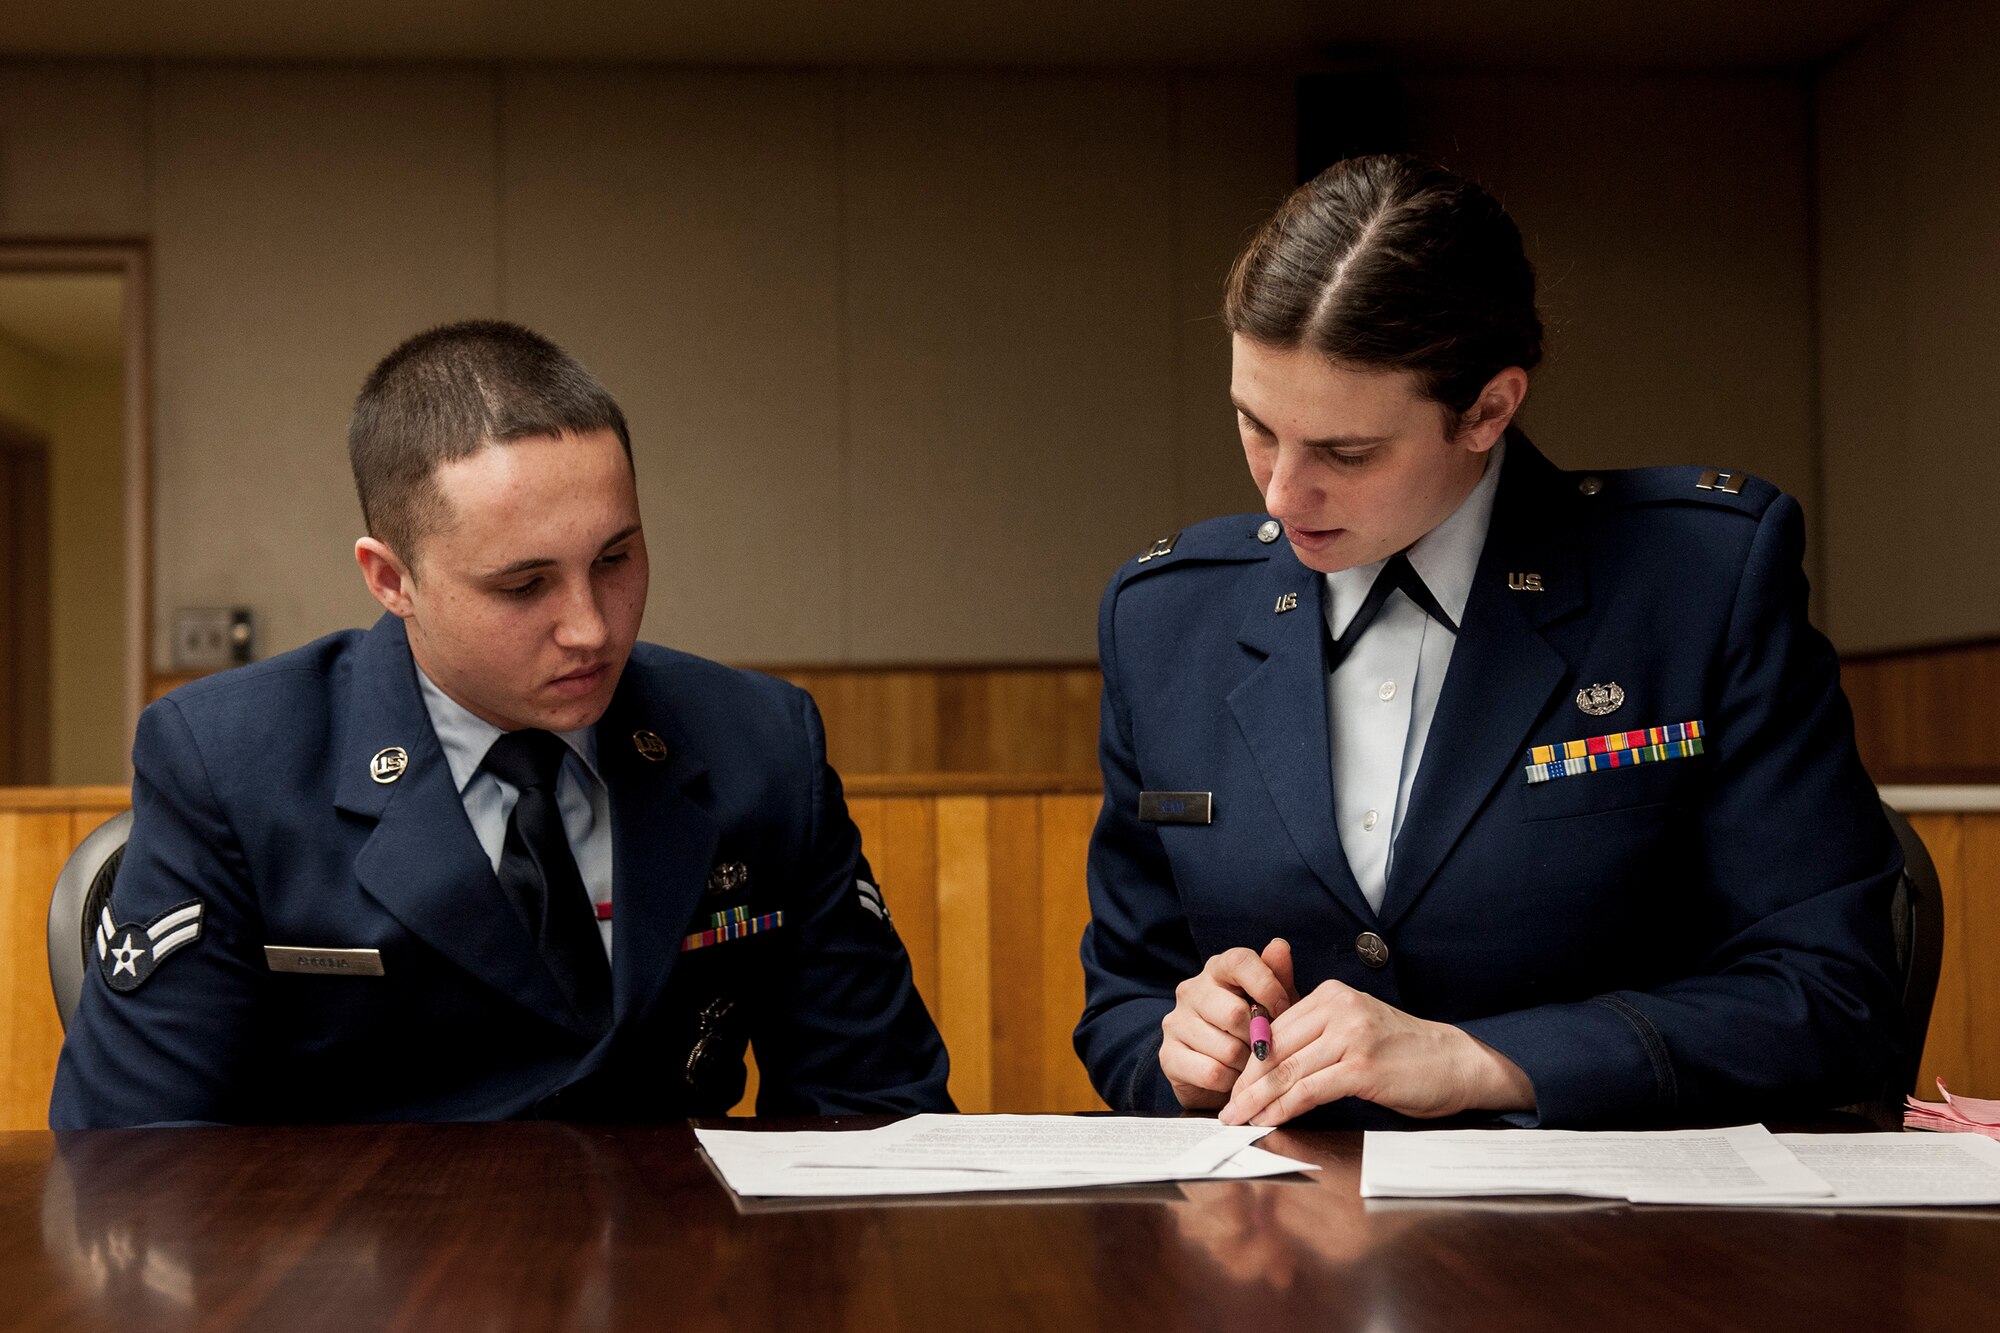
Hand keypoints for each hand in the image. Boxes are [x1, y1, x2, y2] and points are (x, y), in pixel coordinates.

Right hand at [1160, 939, 1299, 1108]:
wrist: (1225, 1077)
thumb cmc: (1255, 1032)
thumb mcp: (1274, 1006)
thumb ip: (1278, 977)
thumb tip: (1279, 945)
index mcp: (1218, 969)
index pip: (1240, 961)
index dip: (1267, 986)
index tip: (1283, 1010)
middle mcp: (1191, 990)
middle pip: (1235, 1013)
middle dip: (1259, 1039)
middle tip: (1265, 1048)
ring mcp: (1175, 1022)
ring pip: (1226, 1049)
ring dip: (1246, 1066)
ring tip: (1248, 1065)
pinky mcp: (1168, 1055)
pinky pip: (1212, 1073)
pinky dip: (1230, 1083)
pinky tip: (1231, 1078)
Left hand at [1217, 979, 1533, 1124]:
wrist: (1455, 1063)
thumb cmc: (1403, 1052)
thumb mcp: (1355, 1029)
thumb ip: (1316, 1034)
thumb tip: (1268, 1059)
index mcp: (1331, 995)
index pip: (1275, 1027)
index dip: (1248, 1059)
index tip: (1231, 1083)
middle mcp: (1338, 1008)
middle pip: (1275, 1048)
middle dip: (1246, 1082)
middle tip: (1225, 1108)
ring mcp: (1351, 1036)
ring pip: (1288, 1070)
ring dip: (1257, 1100)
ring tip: (1237, 1120)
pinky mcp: (1363, 1067)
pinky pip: (1309, 1090)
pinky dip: (1283, 1108)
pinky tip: (1268, 1121)